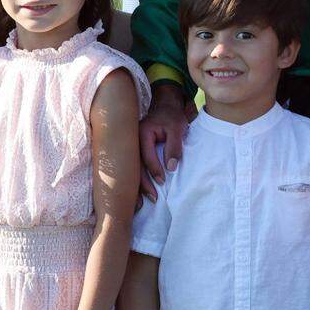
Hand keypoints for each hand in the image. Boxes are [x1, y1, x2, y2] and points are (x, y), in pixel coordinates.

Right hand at [138, 84, 193, 201]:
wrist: (166, 106)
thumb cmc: (172, 117)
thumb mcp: (177, 129)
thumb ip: (174, 147)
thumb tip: (171, 167)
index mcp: (142, 133)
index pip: (146, 155)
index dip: (155, 169)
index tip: (163, 181)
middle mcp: (133, 140)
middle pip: (135, 166)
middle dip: (143, 184)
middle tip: (153, 197)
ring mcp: (132, 145)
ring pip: (132, 169)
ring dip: (137, 186)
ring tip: (142, 203)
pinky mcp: (135, 150)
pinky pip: (134, 167)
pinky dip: (136, 180)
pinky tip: (137, 194)